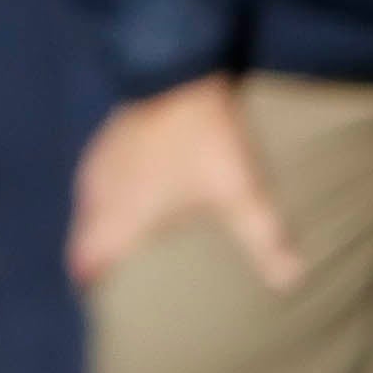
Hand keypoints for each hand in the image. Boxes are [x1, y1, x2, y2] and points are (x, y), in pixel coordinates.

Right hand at [69, 74, 304, 291]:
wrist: (175, 72)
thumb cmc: (203, 142)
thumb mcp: (240, 193)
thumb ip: (263, 239)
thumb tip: (291, 282)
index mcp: (122, 218)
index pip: (86, 261)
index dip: (91, 283)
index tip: (101, 300)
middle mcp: (99, 196)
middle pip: (82, 239)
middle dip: (94, 260)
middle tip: (116, 278)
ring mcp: (97, 166)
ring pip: (85, 210)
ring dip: (96, 228)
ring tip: (120, 242)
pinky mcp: (103, 143)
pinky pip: (92, 183)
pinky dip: (102, 199)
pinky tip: (126, 195)